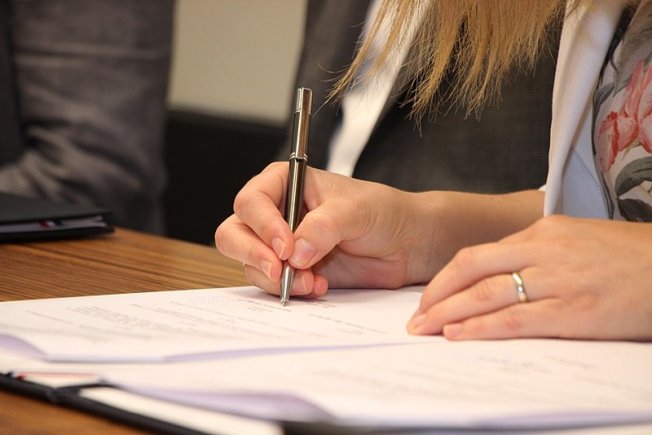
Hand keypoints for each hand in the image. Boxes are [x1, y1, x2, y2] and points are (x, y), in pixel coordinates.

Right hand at [215, 163, 435, 297]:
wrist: (405, 244)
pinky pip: (272, 285)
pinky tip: (319, 286)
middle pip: (235, 233)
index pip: (252, 201)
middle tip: (280, 272)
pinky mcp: (292, 271)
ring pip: (250, 264)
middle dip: (253, 255)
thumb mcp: (357, 210)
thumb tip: (295, 252)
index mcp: (284, 183)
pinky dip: (290, 290)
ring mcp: (280, 245)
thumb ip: (325, 227)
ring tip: (313, 282)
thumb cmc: (383, 212)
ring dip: (277, 278)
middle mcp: (275, 213)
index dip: (263, 225)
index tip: (286, 246)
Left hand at [407, 215, 651, 340]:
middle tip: (415, 318)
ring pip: (486, 294)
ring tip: (424, 329)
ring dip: (448, 313)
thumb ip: (536, 253)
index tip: (427, 296)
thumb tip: (499, 273)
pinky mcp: (574, 310)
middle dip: (436, 295)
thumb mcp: (576, 240)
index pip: (477, 254)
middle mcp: (543, 251)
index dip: (445, 278)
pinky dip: (481, 327)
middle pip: (471, 269)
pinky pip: (516, 319)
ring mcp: (557, 280)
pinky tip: (459, 335)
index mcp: (541, 232)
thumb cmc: (627, 256)